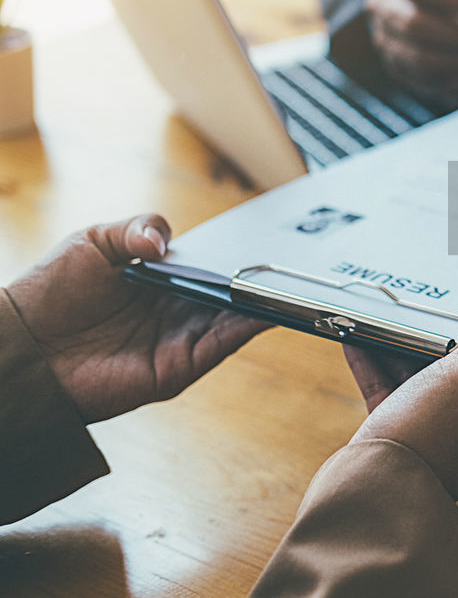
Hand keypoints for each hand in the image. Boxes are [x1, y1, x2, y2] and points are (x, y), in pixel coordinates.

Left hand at [5, 215, 269, 423]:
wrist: (20, 346)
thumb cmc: (48, 294)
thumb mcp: (93, 243)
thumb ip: (135, 229)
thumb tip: (167, 240)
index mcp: (161, 281)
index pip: (210, 266)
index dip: (237, 256)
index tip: (266, 241)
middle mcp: (176, 311)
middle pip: (230, 294)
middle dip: (259, 279)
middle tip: (290, 261)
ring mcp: (179, 340)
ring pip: (234, 320)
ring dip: (262, 303)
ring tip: (289, 283)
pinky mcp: (176, 368)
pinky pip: (221, 346)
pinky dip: (247, 328)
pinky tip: (264, 309)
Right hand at [344, 279, 457, 499]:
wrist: (370, 495)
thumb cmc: (430, 440)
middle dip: (455, 333)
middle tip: (445, 303)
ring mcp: (441, 436)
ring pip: (429, 378)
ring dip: (409, 344)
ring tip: (396, 314)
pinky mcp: (403, 439)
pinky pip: (393, 391)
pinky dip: (379, 363)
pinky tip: (360, 337)